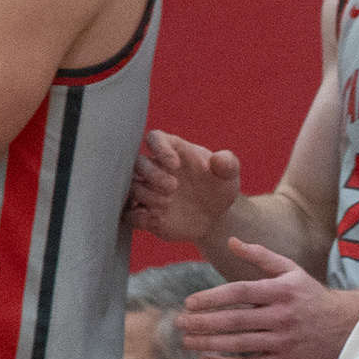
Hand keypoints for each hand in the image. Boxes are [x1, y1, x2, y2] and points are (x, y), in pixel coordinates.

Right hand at [133, 129, 245, 246]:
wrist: (215, 216)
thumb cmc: (218, 186)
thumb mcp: (229, 174)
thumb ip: (228, 163)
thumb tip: (218, 159)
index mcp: (173, 151)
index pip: (155, 138)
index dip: (159, 148)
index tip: (175, 164)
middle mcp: (155, 168)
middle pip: (137, 162)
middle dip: (151, 174)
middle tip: (173, 187)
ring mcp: (146, 191)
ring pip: (131, 187)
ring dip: (147, 195)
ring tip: (168, 203)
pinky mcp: (143, 213)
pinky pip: (129, 214)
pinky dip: (139, 217)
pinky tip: (158, 219)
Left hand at [176, 241, 358, 358]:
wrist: (345, 325)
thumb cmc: (310, 295)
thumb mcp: (291, 270)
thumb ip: (261, 256)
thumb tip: (231, 241)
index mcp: (282, 290)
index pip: (240, 292)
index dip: (212, 297)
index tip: (190, 303)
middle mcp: (283, 316)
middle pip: (235, 320)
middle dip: (203, 322)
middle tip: (179, 323)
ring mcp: (284, 341)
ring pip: (239, 343)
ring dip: (209, 343)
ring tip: (187, 341)